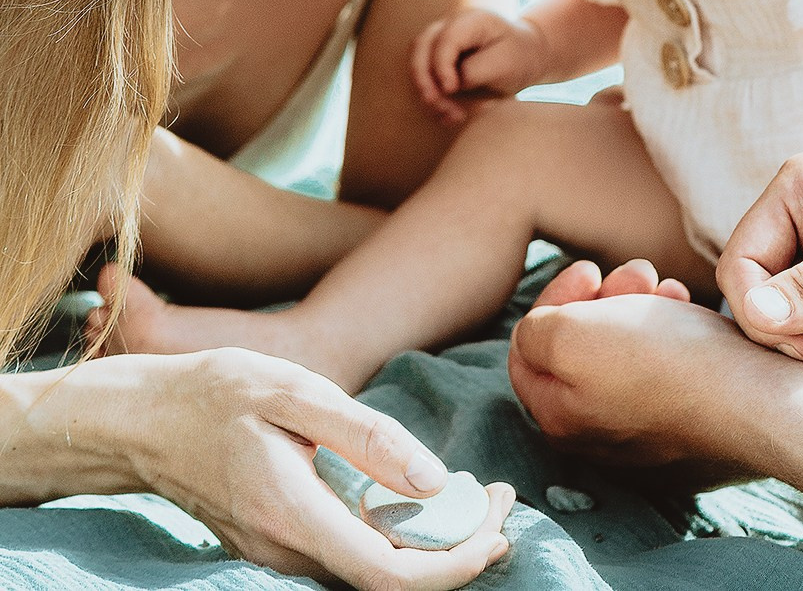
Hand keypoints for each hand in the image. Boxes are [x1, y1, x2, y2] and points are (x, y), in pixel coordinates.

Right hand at [123, 349, 512, 587]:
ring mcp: (278, 554)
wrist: (141, 420)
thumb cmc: (215, 392)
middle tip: (501, 499)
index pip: (393, 575)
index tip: (497, 519)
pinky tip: (416, 498)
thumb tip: (432, 478)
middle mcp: (287, 552)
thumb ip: (364, 435)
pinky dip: (393, 535)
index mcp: (295, 515)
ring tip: (473, 497)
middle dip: (458, 550)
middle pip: (390, 581)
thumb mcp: (294, 390)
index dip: (457, 561)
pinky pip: (346, 555)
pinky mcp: (275, 544)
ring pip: (370, 571)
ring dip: (429, 544)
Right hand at [410, 9, 548, 122]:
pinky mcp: (438, 60)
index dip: (441, 65)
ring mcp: (441, 42)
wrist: (525, 58)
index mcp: (470, 20)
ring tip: (453, 116)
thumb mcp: (506, 63)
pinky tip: (451, 117)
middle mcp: (449, 26)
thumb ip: (477, 70)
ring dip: (429, 93)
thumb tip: (454, 83)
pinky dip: (435, 100)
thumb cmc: (518, 57)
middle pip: (420, 47)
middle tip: (436, 104)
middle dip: (424, 79)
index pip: (445, 39)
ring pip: (418, 65)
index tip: (451, 89)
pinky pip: (426, 80)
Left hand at [508, 275, 776, 469]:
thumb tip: (538, 335)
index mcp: (558, 417)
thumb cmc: (659, 363)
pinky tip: (688, 307)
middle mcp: (597, 433)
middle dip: (603, 296)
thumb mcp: (569, 335)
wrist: (751, 396)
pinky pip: (662, 363)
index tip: (590, 271)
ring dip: (640, 304)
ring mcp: (644, 430)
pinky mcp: (685, 419)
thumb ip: (534, 333)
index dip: (554, 297)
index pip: (528, 348)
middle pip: (579, 344)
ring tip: (668, 287)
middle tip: (635, 272)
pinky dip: (671, 327)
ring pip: (623, 347)